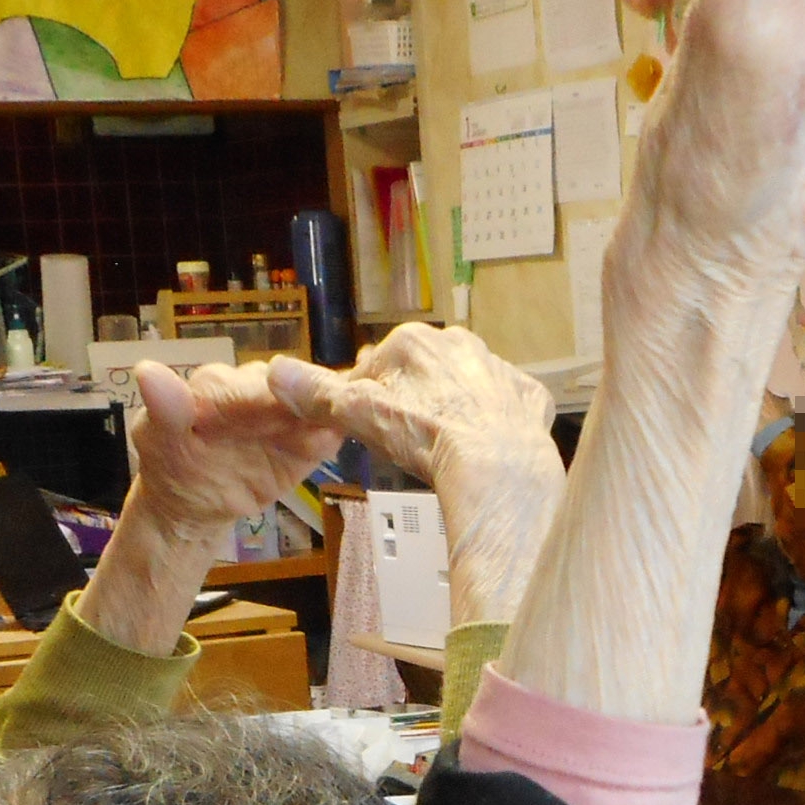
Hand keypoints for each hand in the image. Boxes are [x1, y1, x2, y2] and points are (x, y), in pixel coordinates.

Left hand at [130, 359, 337, 545]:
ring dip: (323, 415)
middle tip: (317, 417)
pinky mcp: (303, 443)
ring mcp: (284, 415)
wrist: (194, 503)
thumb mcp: (158, 439)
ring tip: (330, 429)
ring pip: (310, 407)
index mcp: (218, 384)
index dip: (262, 398)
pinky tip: (331, 442)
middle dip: (302, 402)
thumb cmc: (172, 465)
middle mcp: (256, 390)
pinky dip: (328, 438)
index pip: (243, 387)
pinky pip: (322, 436)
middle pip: (287, 390)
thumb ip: (164, 407)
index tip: (280, 404)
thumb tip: (146, 370)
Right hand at [255, 326, 564, 630]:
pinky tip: (485, 449)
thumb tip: (275, 373)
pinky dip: (495, 425)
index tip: (366, 425)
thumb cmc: (425, 435)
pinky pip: (506, 408)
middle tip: (406, 439)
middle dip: (413, 399)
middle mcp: (460, 344)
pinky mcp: (528, 397)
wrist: (495, 464)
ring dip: (455, 408)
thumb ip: (317, 393)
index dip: (367, 398)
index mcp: (413, 341)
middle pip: (424, 373)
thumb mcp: (357, 413)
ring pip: (466, 386)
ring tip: (445, 446)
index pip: (378, 367)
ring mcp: (498, 369)